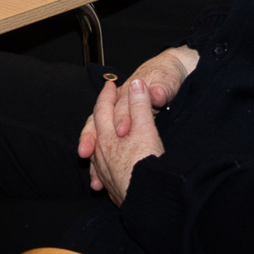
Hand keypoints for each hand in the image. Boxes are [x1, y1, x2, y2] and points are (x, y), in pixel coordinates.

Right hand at [77, 48, 195, 191]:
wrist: (168, 70)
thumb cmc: (164, 77)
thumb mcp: (165, 82)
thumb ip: (160, 89)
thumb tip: (158, 92)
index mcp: (127, 96)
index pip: (119, 108)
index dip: (121, 118)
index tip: (123, 130)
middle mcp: (118, 110)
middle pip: (98, 123)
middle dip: (90, 139)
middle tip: (85, 152)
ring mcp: (116, 123)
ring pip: (97, 140)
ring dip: (92, 160)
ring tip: (94, 179)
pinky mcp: (118, 133)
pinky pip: (101, 152)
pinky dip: (98, 169)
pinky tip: (99, 184)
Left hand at [78, 78, 163, 203]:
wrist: (149, 203)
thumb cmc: (146, 164)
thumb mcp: (146, 129)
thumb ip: (140, 105)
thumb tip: (136, 83)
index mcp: (107, 136)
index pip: (102, 109)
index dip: (107, 95)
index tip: (109, 84)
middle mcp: (101, 154)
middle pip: (95, 128)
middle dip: (99, 113)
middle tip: (103, 103)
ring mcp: (105, 172)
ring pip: (98, 150)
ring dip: (99, 137)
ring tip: (102, 132)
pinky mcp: (114, 189)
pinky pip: (104, 170)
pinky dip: (104, 161)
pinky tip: (108, 166)